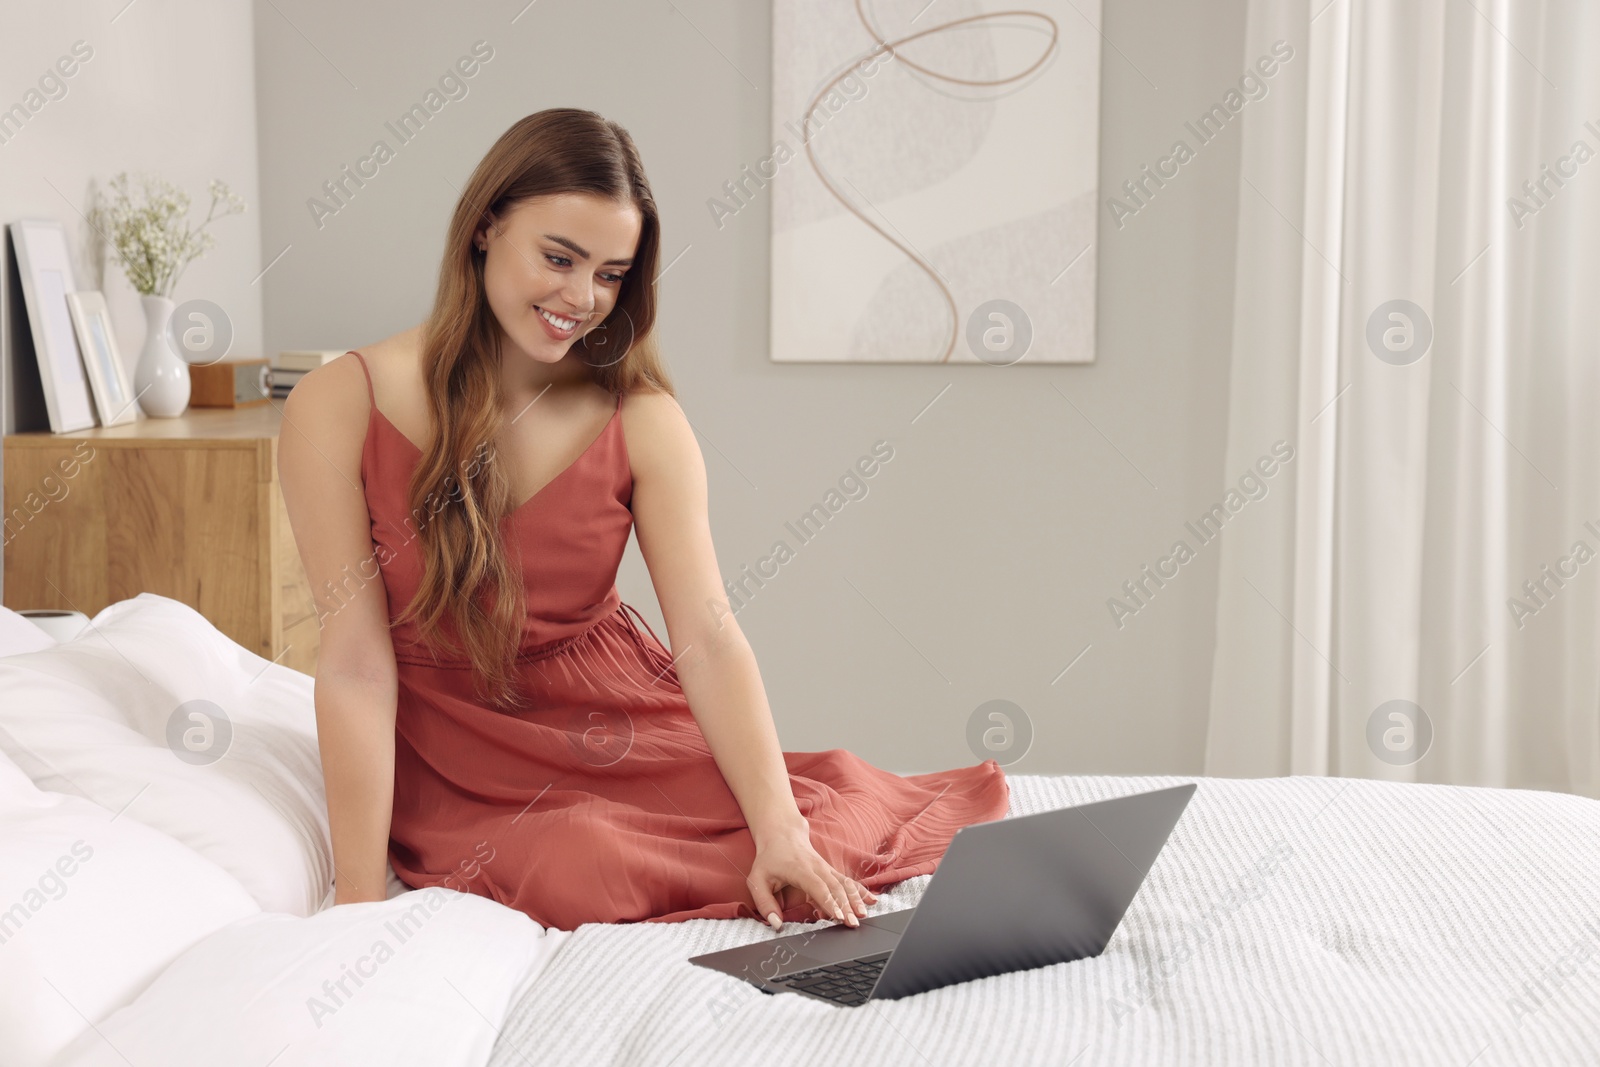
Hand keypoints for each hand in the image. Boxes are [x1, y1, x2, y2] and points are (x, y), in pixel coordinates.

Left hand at [747, 826, 877, 929]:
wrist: (782, 834)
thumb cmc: (769, 859)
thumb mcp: (757, 880)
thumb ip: (764, 903)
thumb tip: (775, 923)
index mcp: (800, 870)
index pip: (817, 887)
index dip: (828, 901)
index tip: (837, 916)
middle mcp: (817, 868)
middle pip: (835, 887)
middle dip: (846, 905)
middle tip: (854, 923)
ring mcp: (826, 868)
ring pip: (845, 883)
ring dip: (856, 899)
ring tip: (865, 914)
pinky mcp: (831, 871)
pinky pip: (848, 881)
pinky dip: (861, 891)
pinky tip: (873, 900)